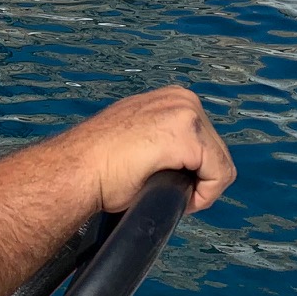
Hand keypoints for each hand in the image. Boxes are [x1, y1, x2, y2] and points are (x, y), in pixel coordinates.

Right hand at [59, 85, 235, 214]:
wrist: (76, 168)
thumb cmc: (100, 163)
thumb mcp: (142, 139)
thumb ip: (166, 141)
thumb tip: (182, 161)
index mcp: (173, 98)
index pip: (207, 143)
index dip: (194, 173)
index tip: (167, 183)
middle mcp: (183, 98)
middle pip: (218, 152)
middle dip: (198, 180)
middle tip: (165, 191)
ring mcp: (185, 112)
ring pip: (220, 165)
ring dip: (199, 188)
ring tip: (166, 192)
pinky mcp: (186, 134)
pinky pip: (219, 174)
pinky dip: (204, 195)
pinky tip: (177, 197)